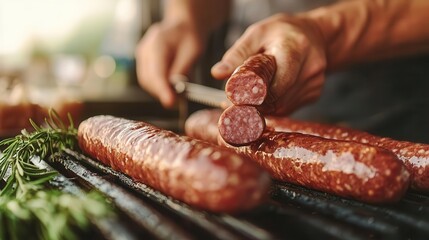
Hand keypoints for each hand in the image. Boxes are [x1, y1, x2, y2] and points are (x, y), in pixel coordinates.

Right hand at [135, 21, 204, 107]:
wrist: (183, 26)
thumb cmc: (190, 37)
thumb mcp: (194, 51)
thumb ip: (183, 69)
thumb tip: (175, 89)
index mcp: (158, 43)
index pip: (156, 72)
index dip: (162, 89)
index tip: (170, 102)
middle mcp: (145, 49)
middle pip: (148, 79)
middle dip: (162, 93)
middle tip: (179, 101)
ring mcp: (142, 55)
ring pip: (146, 81)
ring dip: (160, 91)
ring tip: (177, 95)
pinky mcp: (143, 62)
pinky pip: (148, 79)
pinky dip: (159, 86)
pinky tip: (171, 88)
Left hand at [211, 13, 326, 114]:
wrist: (314, 35)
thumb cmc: (281, 33)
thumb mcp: (256, 34)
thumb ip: (237, 54)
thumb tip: (217, 73)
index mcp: (296, 48)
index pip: (279, 81)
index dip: (258, 95)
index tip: (241, 99)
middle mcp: (310, 67)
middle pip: (279, 98)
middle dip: (256, 103)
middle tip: (238, 101)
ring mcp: (314, 82)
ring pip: (282, 106)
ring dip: (264, 106)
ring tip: (251, 95)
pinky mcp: (314, 94)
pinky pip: (288, 107)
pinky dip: (274, 105)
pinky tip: (267, 95)